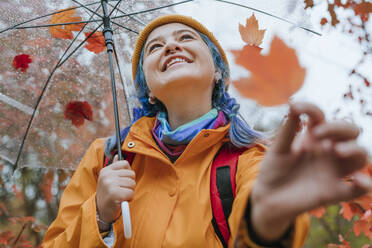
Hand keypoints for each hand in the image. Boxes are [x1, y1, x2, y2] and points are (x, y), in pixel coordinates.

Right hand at [96, 155, 135, 223]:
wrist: (100, 211)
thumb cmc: (108, 194)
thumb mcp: (108, 179)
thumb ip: (114, 168)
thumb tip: (117, 155)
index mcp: (106, 170)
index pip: (125, 163)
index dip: (128, 173)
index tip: (122, 181)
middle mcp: (107, 175)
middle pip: (131, 174)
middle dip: (130, 184)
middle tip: (121, 190)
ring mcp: (110, 184)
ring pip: (132, 184)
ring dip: (130, 192)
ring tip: (121, 195)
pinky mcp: (114, 193)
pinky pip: (131, 193)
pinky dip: (129, 198)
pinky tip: (121, 201)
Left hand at [250, 102, 371, 240]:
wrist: (268, 198)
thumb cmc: (273, 170)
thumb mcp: (277, 149)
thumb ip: (287, 130)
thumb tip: (293, 104)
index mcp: (312, 138)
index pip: (321, 117)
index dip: (312, 109)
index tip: (296, 108)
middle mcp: (327, 151)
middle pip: (349, 132)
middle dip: (339, 128)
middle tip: (318, 134)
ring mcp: (333, 171)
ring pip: (360, 156)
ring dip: (354, 150)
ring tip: (336, 151)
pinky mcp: (334, 192)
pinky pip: (358, 189)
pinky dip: (364, 184)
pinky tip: (359, 180)